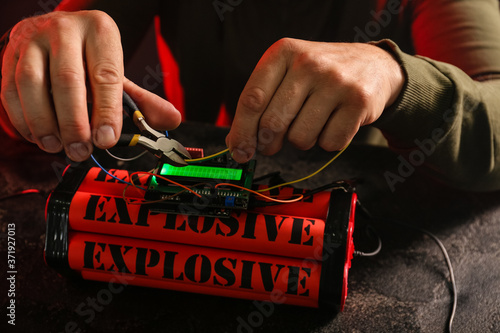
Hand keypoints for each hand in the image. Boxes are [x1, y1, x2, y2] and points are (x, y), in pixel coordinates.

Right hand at [0, 11, 180, 160]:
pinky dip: (23, 120)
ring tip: (59, 147)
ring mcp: (32, 40)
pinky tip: (39, 137)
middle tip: (81, 150)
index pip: (105, 75)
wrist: (52, 32)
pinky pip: (9, 91)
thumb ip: (142, 100)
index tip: (106, 139)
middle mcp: (64, 30)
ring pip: (32, 85)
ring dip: (45, 124)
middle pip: (67, 80)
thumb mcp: (117, 72)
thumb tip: (172, 119)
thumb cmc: (89, 57)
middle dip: (75, 123)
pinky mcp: (8, 55)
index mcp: (100, 32)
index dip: (106, 111)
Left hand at [226, 38, 403, 162]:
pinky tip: (334, 122)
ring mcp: (336, 82)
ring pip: (300, 138)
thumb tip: (237, 145)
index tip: (239, 152)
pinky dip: (328, 141)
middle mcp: (308, 63)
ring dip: (302, 140)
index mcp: (283, 52)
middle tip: (273, 144)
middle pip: (272, 123)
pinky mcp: (358, 102)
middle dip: (269, 143)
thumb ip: (261, 103)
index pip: (252, 99)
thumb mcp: (287, 73)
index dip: (241, 132)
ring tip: (313, 121)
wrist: (374, 65)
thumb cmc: (320, 75)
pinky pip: (329, 144)